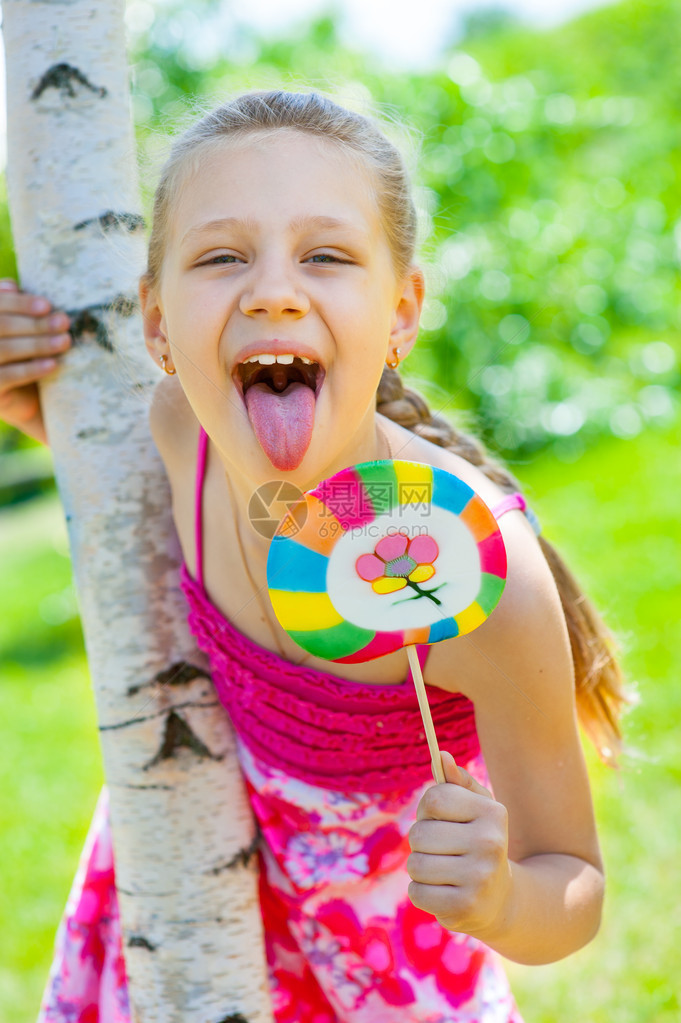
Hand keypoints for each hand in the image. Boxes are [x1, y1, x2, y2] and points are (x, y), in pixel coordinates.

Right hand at [0, 279, 70, 439]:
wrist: (32, 403)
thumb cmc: (28, 356)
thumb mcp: (24, 331)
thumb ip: (17, 309)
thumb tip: (12, 285)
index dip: (18, 303)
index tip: (47, 305)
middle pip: (0, 326)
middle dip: (34, 323)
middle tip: (64, 322)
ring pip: (4, 349)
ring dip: (37, 344)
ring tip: (66, 341)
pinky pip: (6, 377)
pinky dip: (31, 369)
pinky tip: (53, 365)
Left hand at [407, 751, 511, 939]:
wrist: (500, 900)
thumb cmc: (479, 843)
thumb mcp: (476, 809)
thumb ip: (456, 782)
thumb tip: (440, 756)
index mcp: (492, 813)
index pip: (434, 799)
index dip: (427, 810)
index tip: (440, 820)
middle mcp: (490, 843)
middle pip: (419, 834)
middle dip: (421, 842)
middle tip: (442, 850)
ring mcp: (479, 877)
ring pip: (415, 864)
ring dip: (421, 868)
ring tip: (443, 871)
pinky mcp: (464, 907)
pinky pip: (417, 892)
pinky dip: (422, 892)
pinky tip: (443, 892)